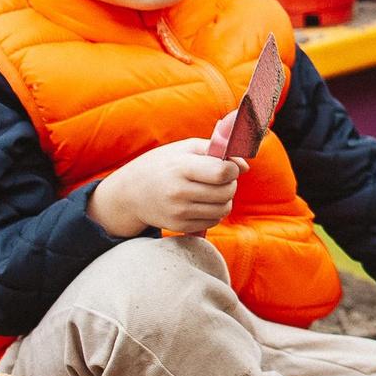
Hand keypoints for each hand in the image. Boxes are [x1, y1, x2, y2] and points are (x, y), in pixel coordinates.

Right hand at [88, 138, 242, 237]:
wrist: (130, 193)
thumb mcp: (186, 148)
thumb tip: (245, 167)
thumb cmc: (164, 164)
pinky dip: (214, 211)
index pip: (223, 173)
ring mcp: (178, 212)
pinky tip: (203, 202)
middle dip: (230, 183)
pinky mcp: (179, 226)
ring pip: (224, 208)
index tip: (226, 166)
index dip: (231, 169)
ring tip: (211, 189)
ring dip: (225, 198)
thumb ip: (219, 151)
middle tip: (219, 178)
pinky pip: (213, 221)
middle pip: (227, 192)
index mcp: (181, 168)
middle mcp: (179, 192)